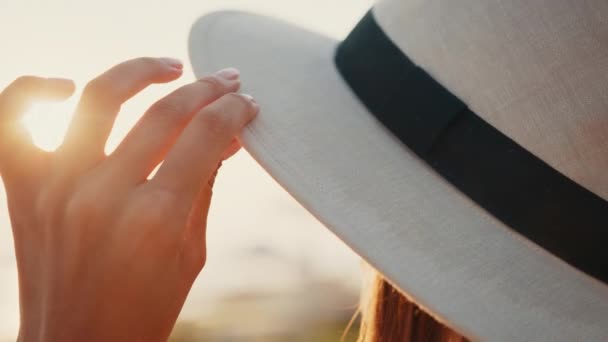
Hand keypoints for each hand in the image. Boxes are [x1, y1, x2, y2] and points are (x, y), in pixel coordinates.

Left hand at [0, 57, 257, 340]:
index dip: (233, 111)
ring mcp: (57, 188)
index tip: (245, 103)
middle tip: (225, 81)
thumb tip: (226, 138)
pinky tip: (70, 88)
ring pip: (99, 98)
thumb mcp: (190, 253)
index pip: (205, 137)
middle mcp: (104, 196)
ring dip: (141, 72)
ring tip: (169, 69)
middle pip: (165, 114)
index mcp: (156, 220)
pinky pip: (13, 121)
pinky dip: (35, 90)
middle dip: (206, 90)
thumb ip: (205, 187)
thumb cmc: (144, 310)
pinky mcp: (25, 190)